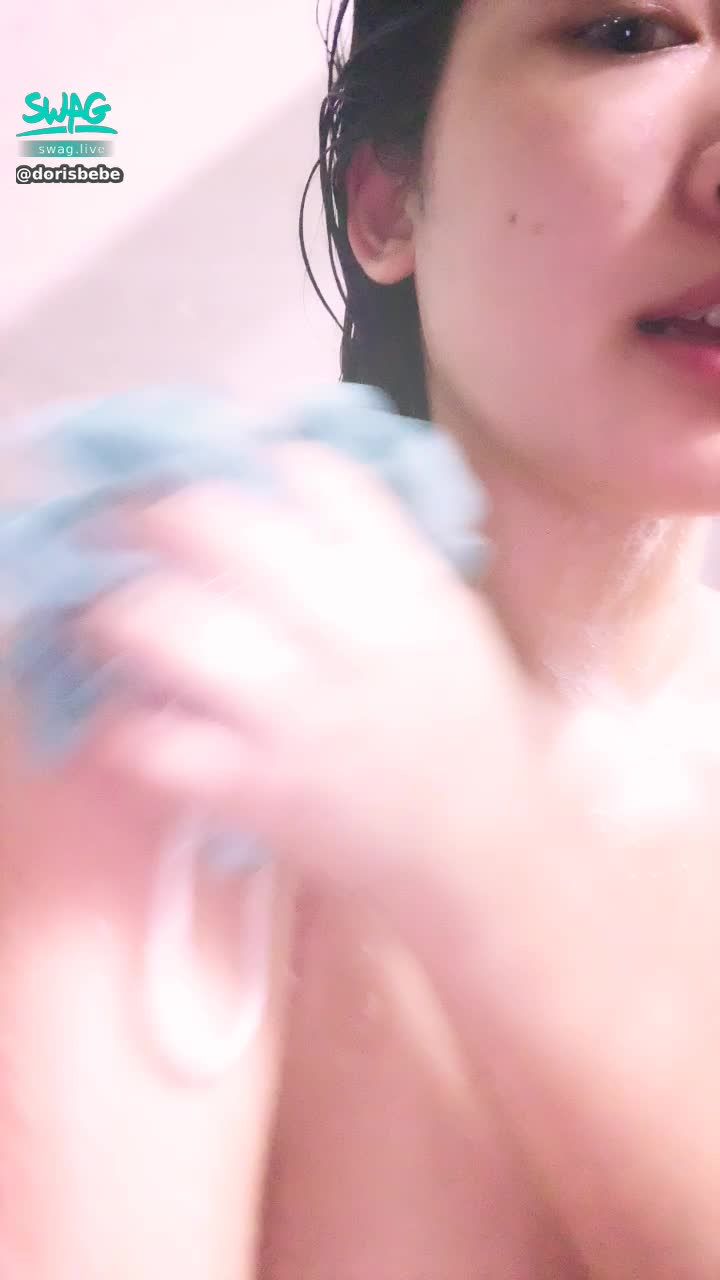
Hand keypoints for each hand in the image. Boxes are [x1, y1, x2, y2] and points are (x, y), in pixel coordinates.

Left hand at [73, 437, 541, 897]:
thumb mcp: (445, 618)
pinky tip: (130, 715)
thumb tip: (280, 488)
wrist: (486, 853)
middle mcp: (347, 631)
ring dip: (116, 609)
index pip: (313, 474)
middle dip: (151, 514)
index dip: (249, 456)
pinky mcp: (258, 789)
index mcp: (405, 582)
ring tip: (108, 613)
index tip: (216, 467)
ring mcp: (296, 711)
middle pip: (214, 524)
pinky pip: (155, 740)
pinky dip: (125, 724)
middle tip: (126, 528)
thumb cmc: (468, 732)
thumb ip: (377, 552)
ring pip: (163, 621)